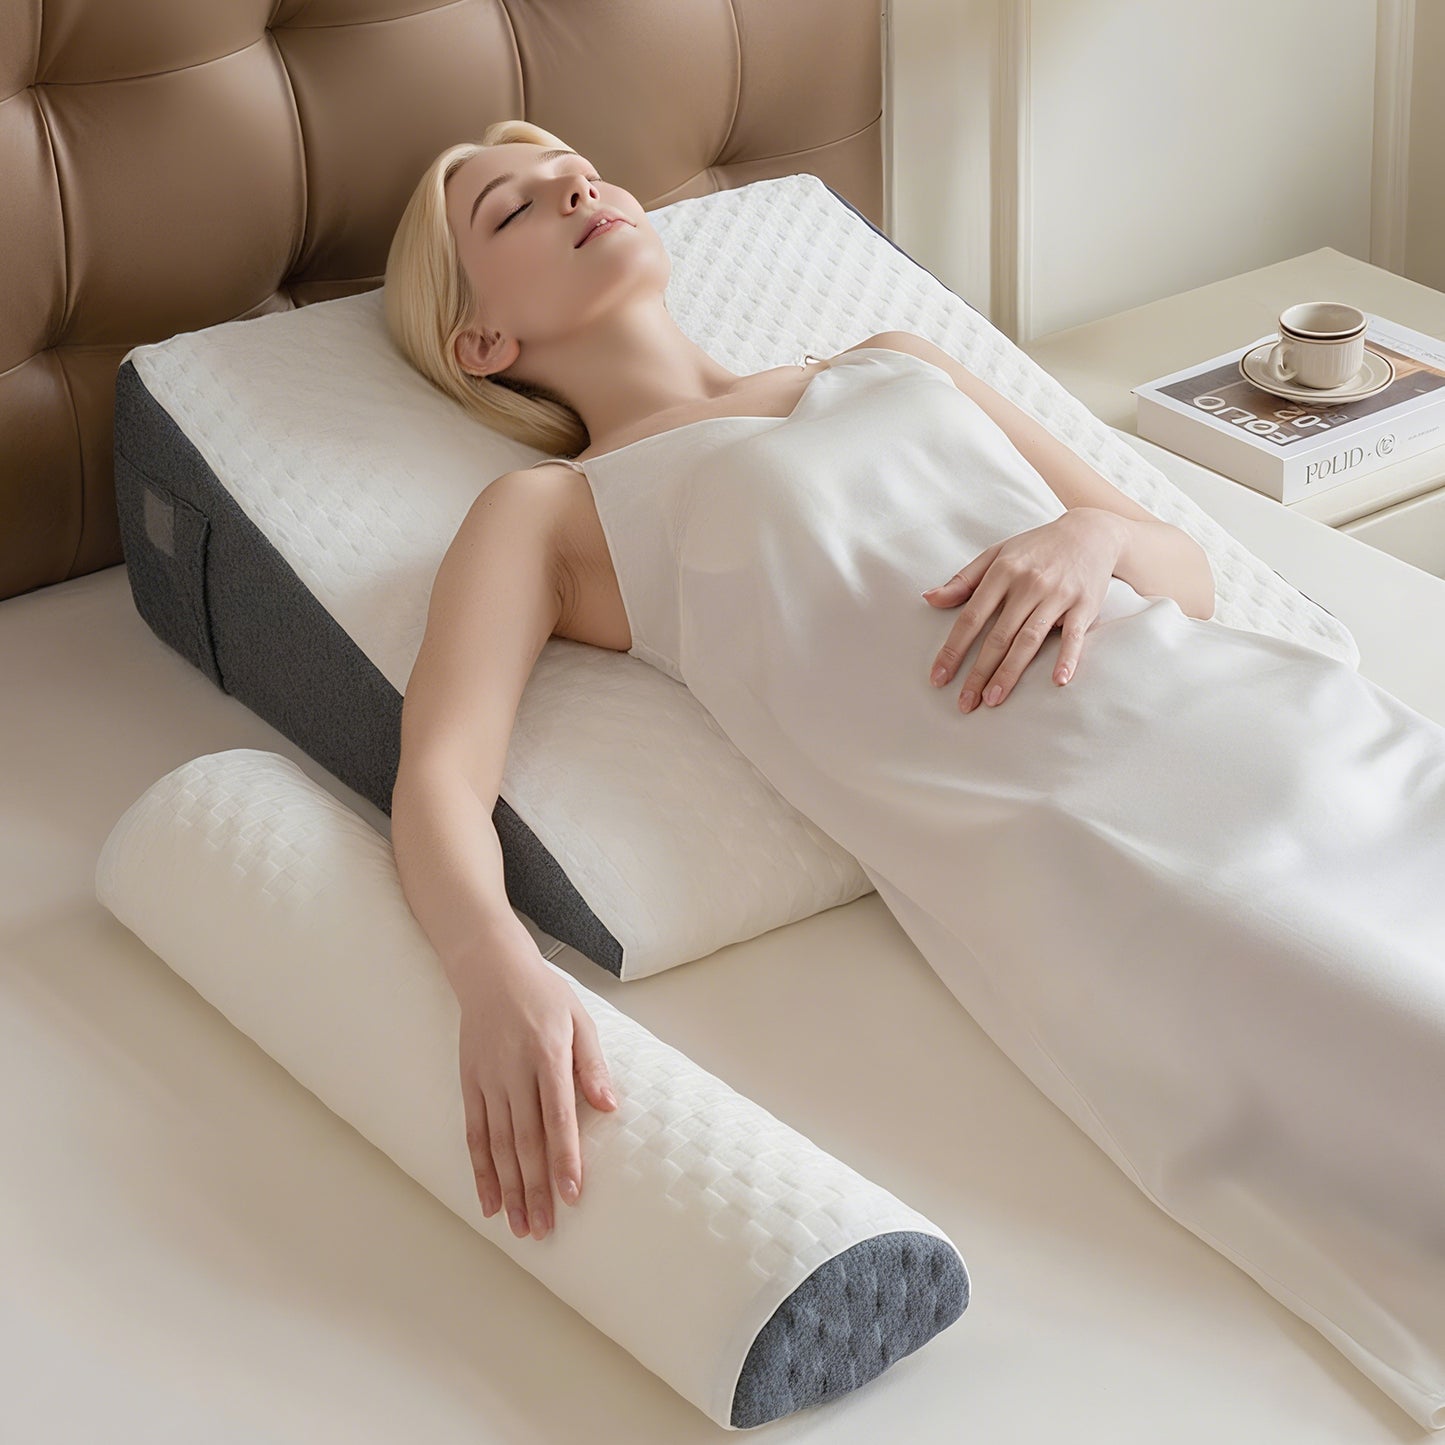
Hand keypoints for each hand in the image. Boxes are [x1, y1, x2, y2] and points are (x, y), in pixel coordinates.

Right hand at [455, 918, 619, 1241]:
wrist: (490, 969)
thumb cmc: (543, 994)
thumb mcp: (579, 1019)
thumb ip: (592, 1064)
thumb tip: (609, 1107)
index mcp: (548, 1054)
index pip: (558, 1117)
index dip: (564, 1158)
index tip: (572, 1194)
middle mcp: (515, 1071)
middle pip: (526, 1140)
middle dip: (536, 1189)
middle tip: (545, 1230)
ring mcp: (488, 1080)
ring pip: (499, 1145)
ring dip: (509, 1189)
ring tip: (520, 1227)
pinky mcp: (469, 1084)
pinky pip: (474, 1135)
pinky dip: (480, 1171)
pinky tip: (489, 1201)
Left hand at [922, 508, 1124, 710]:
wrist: (1090, 532)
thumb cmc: (1036, 548)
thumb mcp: (996, 554)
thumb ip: (963, 580)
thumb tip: (929, 599)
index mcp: (1002, 572)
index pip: (971, 617)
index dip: (953, 650)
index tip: (938, 678)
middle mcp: (1028, 585)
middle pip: (998, 636)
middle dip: (979, 672)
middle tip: (965, 703)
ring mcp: (1057, 596)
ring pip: (1029, 640)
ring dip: (1010, 672)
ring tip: (993, 699)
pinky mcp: (1084, 606)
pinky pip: (1074, 637)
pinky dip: (1067, 658)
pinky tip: (1058, 681)